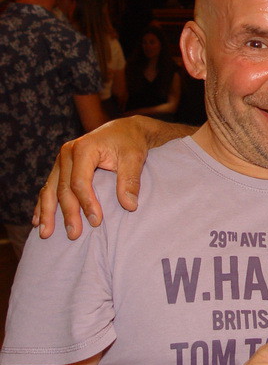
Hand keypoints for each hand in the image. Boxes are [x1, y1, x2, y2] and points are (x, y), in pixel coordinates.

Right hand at [34, 117, 149, 239]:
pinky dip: (43, 203)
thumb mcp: (134, 158)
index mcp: (83, 148)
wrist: (126, 130)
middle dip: (68, 213)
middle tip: (74, 234)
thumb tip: (130, 206)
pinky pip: (49, 186)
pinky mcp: (62, 166)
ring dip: (48, 212)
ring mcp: (62, 160)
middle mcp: (67, 153)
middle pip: (63, 188)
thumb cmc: (130, 143)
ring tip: (46, 233)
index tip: (96, 222)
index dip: (87, 203)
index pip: (80, 182)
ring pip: (50, 189)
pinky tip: (38, 220)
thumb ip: (130, 180)